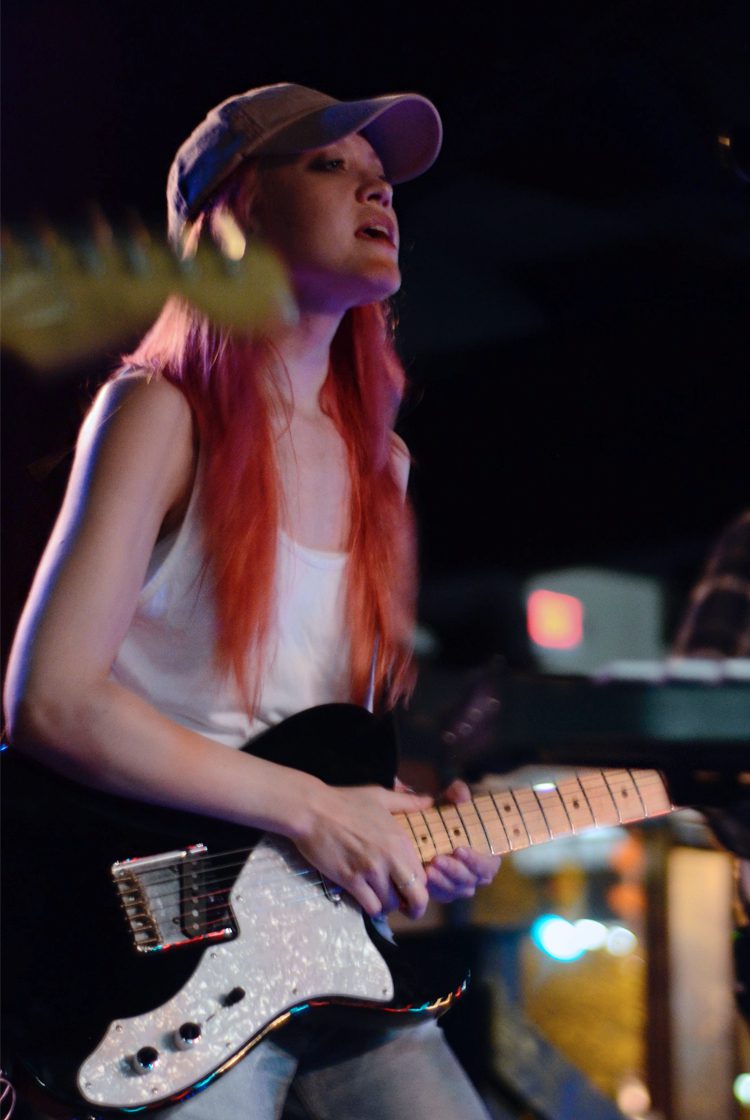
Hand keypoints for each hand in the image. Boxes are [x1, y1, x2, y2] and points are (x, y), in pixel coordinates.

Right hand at [294, 783, 432, 919]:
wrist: (312, 809)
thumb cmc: (345, 801)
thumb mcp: (380, 796)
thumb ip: (407, 802)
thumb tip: (429, 801)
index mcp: (400, 839)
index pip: (423, 876)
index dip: (420, 885)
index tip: (412, 887)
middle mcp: (390, 858)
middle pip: (416, 896)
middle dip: (414, 908)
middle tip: (407, 910)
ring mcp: (370, 871)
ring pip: (390, 904)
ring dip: (387, 905)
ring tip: (380, 898)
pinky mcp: (350, 880)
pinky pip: (370, 906)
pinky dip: (371, 908)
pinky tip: (366, 899)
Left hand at [425, 779, 501, 903]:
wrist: (429, 827)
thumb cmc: (448, 815)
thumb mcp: (452, 802)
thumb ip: (459, 794)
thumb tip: (460, 792)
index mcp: (486, 856)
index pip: (488, 866)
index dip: (477, 861)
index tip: (459, 849)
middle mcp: (475, 875)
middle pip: (469, 880)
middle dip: (453, 870)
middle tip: (437, 859)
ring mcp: (458, 886)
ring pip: (453, 889)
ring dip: (440, 880)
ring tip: (427, 867)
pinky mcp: (442, 891)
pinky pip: (439, 894)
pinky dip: (431, 887)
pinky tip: (421, 876)